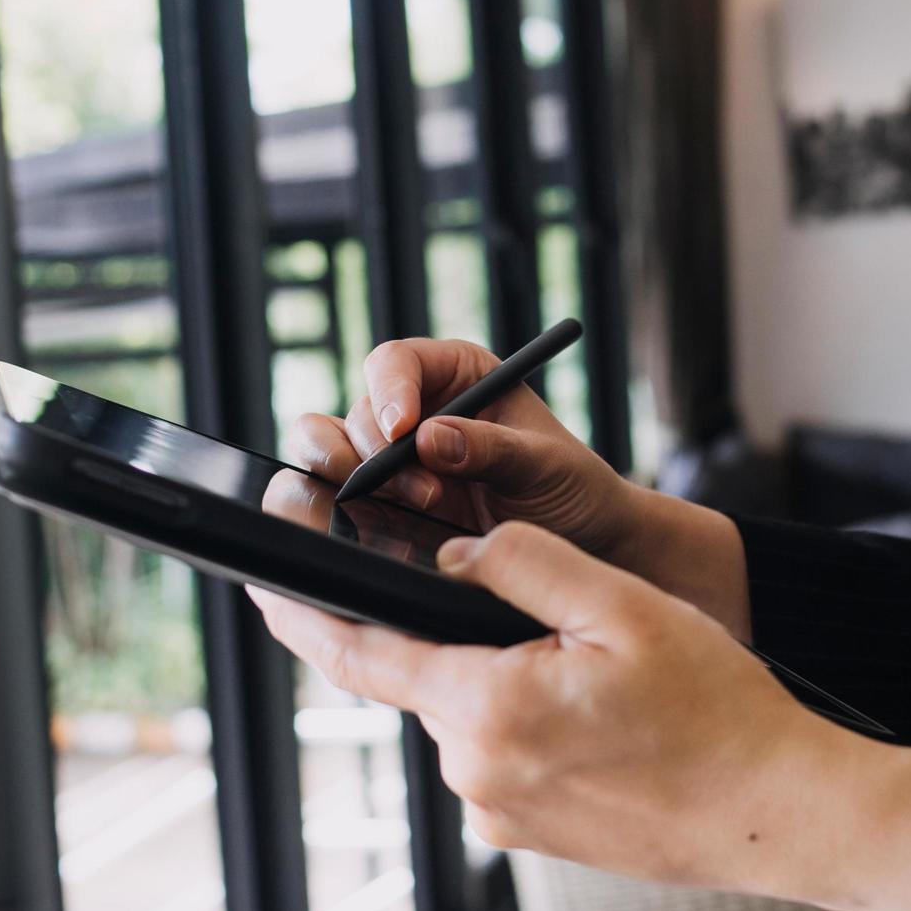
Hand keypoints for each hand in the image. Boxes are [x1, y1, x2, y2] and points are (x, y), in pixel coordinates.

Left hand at [251, 522, 910, 910]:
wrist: (783, 813)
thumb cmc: (721, 711)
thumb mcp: (624, 607)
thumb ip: (521, 565)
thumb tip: (447, 550)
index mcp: (487, 708)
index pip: (360, 653)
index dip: (302, 611)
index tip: (260, 579)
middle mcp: (476, 772)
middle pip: (424, 677)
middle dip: (449, 634)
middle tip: (533, 614)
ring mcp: (499, 811)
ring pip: (468, 713)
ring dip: (503, 678)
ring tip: (599, 672)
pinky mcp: (527, 833)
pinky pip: (502, 753)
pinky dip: (528, 718)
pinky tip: (599, 714)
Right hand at [316, 338, 747, 632]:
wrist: (582, 548)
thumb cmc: (573, 490)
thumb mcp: (545, 464)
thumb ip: (490, 448)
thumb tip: (429, 438)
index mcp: (454, 375)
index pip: (395, 362)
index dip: (388, 391)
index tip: (402, 431)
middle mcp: (414, 410)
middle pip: (356, 412)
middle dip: (375, 453)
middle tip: (425, 492)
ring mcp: (391, 460)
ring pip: (328, 450)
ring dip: (356, 482)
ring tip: (421, 509)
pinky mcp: (380, 504)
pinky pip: (332, 495)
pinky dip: (341, 509)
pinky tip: (383, 528)